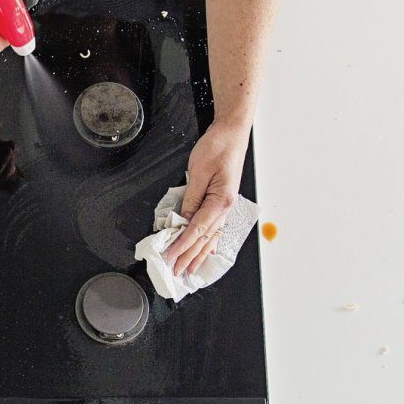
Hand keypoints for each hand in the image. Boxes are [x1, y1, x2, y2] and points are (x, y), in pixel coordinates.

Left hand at [163, 123, 248, 276]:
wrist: (232, 132)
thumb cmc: (218, 146)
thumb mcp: (198, 172)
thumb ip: (190, 199)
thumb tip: (182, 220)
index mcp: (221, 200)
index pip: (197, 229)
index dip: (182, 245)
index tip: (171, 257)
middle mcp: (225, 206)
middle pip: (204, 237)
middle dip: (189, 255)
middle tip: (177, 271)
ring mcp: (225, 205)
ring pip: (210, 235)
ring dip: (199, 252)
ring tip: (190, 268)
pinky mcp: (222, 200)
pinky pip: (213, 226)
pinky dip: (207, 240)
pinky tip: (204, 249)